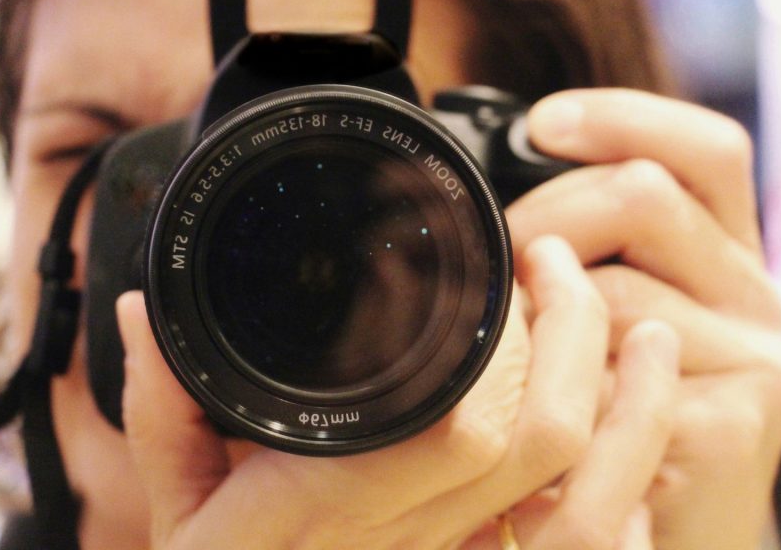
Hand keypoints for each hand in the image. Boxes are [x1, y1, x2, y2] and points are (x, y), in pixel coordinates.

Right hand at [116, 234, 679, 548]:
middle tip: (558, 259)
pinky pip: (590, 539)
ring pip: (587, 496)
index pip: (462, 427)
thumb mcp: (175, 502)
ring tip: (637, 327)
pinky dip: (626, 469)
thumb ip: (159, 404)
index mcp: (335, 509)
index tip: (510, 263)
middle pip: (543, 440)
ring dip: (629, 403)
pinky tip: (631, 412)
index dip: (509, 339)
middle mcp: (412, 542)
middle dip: (575, 332)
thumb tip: (143, 309)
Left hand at [508, 88, 780, 548]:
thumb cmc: (611, 412)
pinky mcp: (735, 428)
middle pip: (645, 195)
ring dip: (536, 314)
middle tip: (495, 264)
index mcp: (723, 253)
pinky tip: (543, 407)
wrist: (661, 530)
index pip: (704, 149)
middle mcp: (753, 295)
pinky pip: (613, 376)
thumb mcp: (602, 313)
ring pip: (612, 287)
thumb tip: (486, 185)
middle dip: (543, 218)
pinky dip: (557, 386)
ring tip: (509, 352)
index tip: (541, 124)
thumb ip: (581, 249)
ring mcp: (753, 361)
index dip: (623, 118)